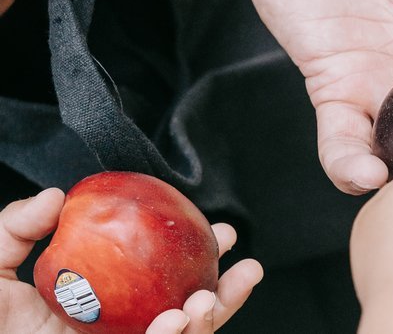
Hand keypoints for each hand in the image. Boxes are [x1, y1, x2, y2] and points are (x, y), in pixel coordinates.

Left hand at [0, 188, 263, 333]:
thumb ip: (16, 226)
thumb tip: (60, 196)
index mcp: (106, 302)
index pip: (162, 276)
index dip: (196, 253)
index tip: (218, 230)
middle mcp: (125, 329)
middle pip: (189, 310)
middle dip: (226, 290)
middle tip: (245, 265)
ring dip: (211, 317)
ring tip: (208, 298)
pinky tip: (179, 320)